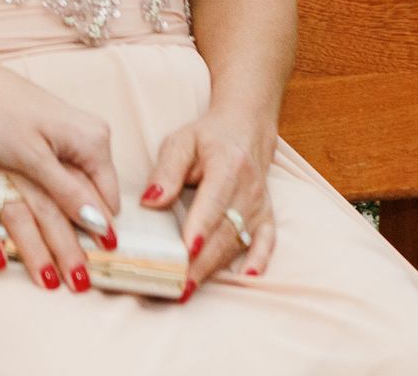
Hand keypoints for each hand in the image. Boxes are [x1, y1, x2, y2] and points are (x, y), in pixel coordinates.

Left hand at [0, 62, 120, 254]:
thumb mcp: (32, 159)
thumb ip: (68, 192)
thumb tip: (102, 225)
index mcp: (94, 141)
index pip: (109, 201)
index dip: (97, 234)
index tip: (83, 268)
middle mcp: (93, 136)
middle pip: (98, 195)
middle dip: (85, 228)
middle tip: (72, 271)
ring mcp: (77, 134)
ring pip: (81, 186)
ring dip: (69, 214)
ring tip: (55, 251)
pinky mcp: (58, 136)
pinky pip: (67, 173)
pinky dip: (57, 194)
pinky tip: (42, 212)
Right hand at [0, 113, 91, 292]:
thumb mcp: (29, 154)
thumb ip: (60, 184)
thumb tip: (94, 218)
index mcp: (38, 157)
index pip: (73, 190)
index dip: (92, 220)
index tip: (108, 251)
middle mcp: (17, 166)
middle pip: (50, 210)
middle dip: (68, 247)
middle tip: (81, 281)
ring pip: (17, 214)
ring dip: (33, 249)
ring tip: (47, 280)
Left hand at [140, 108, 277, 287]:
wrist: (245, 129)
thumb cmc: (207, 137)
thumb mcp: (180, 142)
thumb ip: (166, 170)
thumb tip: (150, 201)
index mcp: (227, 166)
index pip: (213, 202)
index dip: (201, 227)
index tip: (188, 249)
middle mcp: (249, 189)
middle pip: (225, 230)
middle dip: (201, 260)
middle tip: (177, 284)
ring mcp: (260, 205)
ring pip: (239, 241)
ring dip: (216, 267)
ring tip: (189, 288)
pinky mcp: (267, 217)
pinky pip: (267, 243)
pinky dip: (258, 262)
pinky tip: (245, 278)